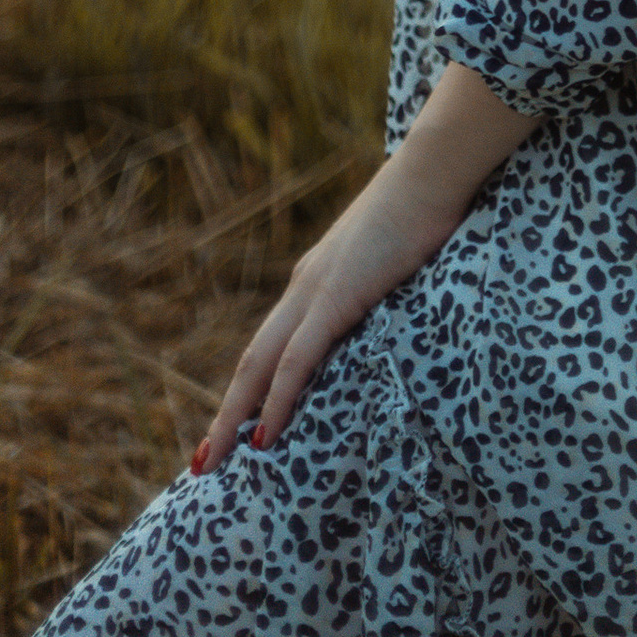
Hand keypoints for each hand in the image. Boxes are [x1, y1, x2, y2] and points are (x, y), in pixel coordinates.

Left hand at [191, 66, 533, 470]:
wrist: (431, 173)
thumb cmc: (423, 211)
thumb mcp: (391, 260)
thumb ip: (378, 288)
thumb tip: (389, 314)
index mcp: (315, 280)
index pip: (270, 343)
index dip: (249, 387)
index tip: (233, 428)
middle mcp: (302, 286)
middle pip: (251, 361)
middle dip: (226, 413)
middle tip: (204, 463)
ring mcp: (315, 290)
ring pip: (259, 365)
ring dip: (234, 415)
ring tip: (216, 461)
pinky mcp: (335, 297)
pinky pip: (296, 360)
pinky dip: (275, 399)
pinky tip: (264, 433)